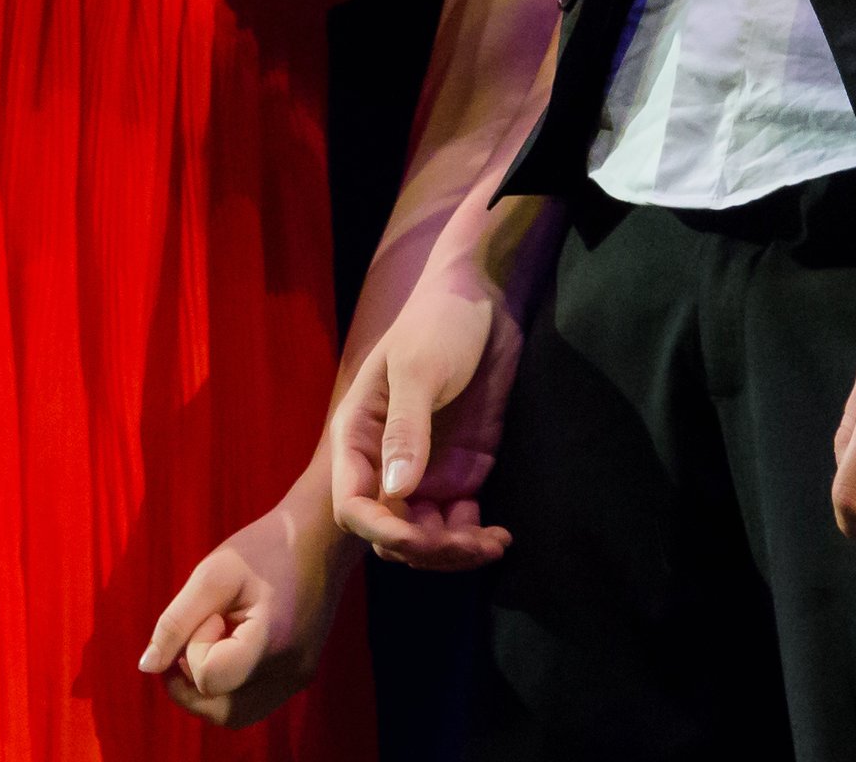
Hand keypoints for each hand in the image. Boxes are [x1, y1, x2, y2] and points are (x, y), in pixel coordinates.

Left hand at [137, 481, 347, 725]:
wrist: (321, 538)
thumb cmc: (265, 548)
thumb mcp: (213, 573)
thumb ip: (176, 621)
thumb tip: (148, 667)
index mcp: (271, 641)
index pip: (210, 678)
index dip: (195, 649)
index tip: (211, 614)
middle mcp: (289, 671)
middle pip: (221, 710)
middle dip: (193, 681)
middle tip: (196, 635)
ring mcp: (298, 678)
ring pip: (236, 715)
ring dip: (210, 690)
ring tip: (211, 643)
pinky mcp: (300, 677)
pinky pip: (253, 703)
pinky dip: (230, 689)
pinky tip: (229, 649)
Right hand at [330, 249, 526, 568]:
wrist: (483, 303)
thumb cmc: (438, 324)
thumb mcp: (420, 370)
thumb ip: (407, 429)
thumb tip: (396, 492)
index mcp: (359, 438)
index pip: (355, 506)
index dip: (383, 531)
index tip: (422, 538)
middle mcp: (385, 464)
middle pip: (391, 533)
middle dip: (427, 549)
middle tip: (472, 544)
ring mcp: (423, 472)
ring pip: (425, 538)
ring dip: (454, 552)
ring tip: (494, 543)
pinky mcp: (458, 472)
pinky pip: (457, 524)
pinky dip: (474, 538)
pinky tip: (500, 536)